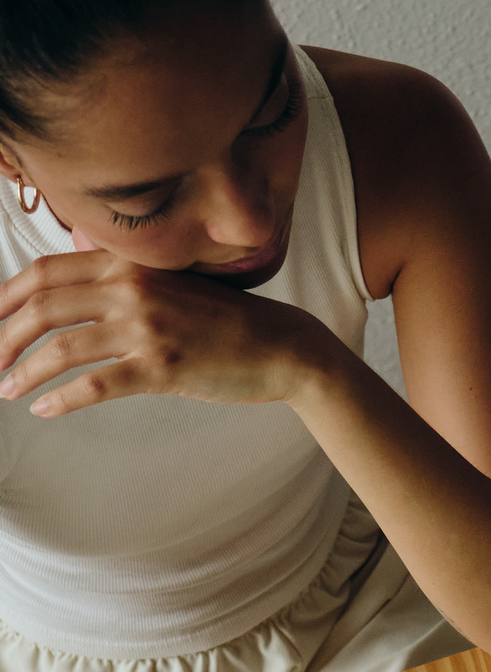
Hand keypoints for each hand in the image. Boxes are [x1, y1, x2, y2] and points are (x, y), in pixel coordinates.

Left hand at [0, 240, 324, 416]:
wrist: (281, 345)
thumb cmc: (226, 320)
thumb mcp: (170, 283)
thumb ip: (122, 277)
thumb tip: (72, 276)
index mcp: (129, 262)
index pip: (46, 271)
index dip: (6, 297)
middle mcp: (132, 287)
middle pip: (44, 308)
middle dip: (4, 337)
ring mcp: (147, 328)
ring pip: (62, 348)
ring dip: (25, 371)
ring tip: (6, 389)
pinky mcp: (162, 368)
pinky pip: (96, 385)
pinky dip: (62, 399)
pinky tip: (44, 409)